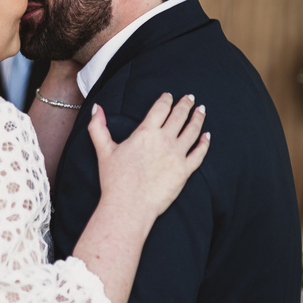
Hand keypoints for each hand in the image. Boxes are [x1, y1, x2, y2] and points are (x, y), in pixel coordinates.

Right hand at [88, 93, 209, 220]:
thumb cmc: (114, 180)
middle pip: (179, 116)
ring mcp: (177, 155)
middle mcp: (164, 140)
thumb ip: (98, 127)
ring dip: (198, 118)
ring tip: (201, 110)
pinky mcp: (185, 171)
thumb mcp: (103, 150)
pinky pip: (199, 153)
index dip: (166, 99)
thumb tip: (96, 108)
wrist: (129, 206)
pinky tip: (207, 136)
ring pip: (192, 131)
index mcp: (146, 133)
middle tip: (189, 97)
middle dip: (185, 104)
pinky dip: (204, 143)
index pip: (160, 108)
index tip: (169, 96)